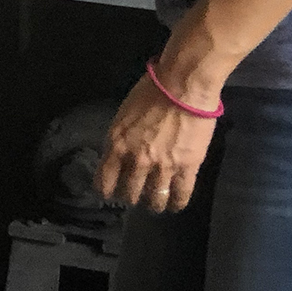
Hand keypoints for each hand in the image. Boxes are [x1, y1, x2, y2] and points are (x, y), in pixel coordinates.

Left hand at [96, 73, 219, 213]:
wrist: (182, 86)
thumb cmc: (151, 91)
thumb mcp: (123, 114)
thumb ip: (121, 137)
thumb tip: (120, 152)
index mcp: (116, 144)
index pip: (104, 180)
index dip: (106, 190)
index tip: (110, 193)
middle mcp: (136, 160)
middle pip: (130, 193)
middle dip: (131, 197)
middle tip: (135, 196)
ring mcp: (162, 166)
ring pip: (155, 198)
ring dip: (153, 204)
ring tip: (155, 204)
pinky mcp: (187, 168)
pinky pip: (180, 195)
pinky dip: (176, 203)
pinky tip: (174, 204)